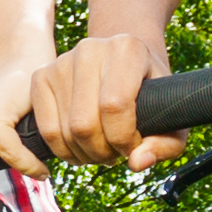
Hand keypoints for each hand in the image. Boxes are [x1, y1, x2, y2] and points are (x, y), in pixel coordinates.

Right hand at [27, 29, 177, 173]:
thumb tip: (137, 162)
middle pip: (84, 124)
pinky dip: (63, 151)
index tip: (133, 147)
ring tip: (101, 150)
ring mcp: (61, 62)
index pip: (115, 106)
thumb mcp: (170, 114)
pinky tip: (81, 149)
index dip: (123, 139)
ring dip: (85, 154)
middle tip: (116, 153)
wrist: (122, 62)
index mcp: (126, 49)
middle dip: (102, 151)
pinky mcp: (41, 76)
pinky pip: (46, 130)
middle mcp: (90, 49)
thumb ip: (166, 144)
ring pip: (64, 131)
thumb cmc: (150, 92)